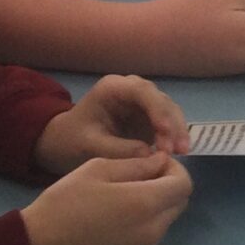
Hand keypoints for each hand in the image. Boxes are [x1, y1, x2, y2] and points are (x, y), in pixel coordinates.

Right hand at [19, 151, 193, 244]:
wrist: (40, 243)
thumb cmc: (66, 200)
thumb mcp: (99, 168)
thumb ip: (137, 164)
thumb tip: (162, 161)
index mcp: (146, 203)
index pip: (185, 184)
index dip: (175, 169)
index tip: (154, 162)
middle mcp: (153, 229)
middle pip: (180, 202)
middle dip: (168, 185)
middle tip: (141, 177)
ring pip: (167, 220)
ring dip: (158, 204)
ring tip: (126, 197)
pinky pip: (153, 236)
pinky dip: (147, 222)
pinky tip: (119, 217)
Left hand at [33, 74, 190, 175]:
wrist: (64, 144)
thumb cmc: (72, 141)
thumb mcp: (90, 146)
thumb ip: (119, 150)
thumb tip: (152, 155)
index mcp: (113, 89)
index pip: (142, 91)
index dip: (158, 110)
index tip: (165, 134)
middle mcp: (132, 91)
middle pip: (161, 100)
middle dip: (172, 123)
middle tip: (177, 151)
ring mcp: (143, 104)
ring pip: (169, 111)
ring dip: (178, 131)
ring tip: (180, 154)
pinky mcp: (149, 118)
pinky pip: (168, 124)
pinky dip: (174, 137)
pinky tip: (178, 154)